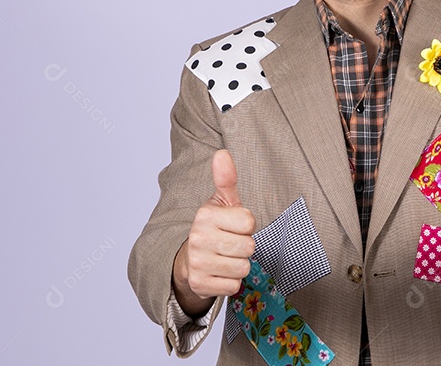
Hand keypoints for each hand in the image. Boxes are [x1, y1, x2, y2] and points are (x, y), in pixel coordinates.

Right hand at [172, 150, 256, 314]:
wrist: (191, 259)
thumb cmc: (215, 227)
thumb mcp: (222, 202)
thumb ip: (226, 179)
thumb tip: (222, 154)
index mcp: (205, 215)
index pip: (249, 223)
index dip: (247, 226)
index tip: (234, 226)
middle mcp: (198, 238)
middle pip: (248, 247)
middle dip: (244, 247)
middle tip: (231, 243)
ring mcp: (197, 262)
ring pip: (242, 268)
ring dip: (238, 265)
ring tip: (225, 257)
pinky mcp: (199, 284)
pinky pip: (233, 286)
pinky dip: (230, 282)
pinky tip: (219, 272)